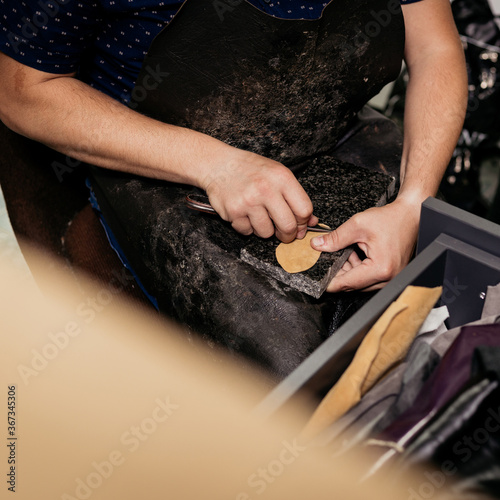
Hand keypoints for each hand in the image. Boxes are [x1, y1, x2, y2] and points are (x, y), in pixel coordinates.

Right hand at [202, 146, 316, 242]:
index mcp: (282, 177)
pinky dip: (247, 227)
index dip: (303, 222)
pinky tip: (244, 214)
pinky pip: (247, 231)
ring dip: (264, 230)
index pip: (304, 209)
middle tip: (283, 233)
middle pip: (288, 226)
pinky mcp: (233, 212)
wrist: (218, 164)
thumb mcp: (277, 174)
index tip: (299, 225)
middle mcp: (266, 189)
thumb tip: (310, 221)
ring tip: (259, 216)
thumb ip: (294, 197)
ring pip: (267, 233)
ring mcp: (249, 201)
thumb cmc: (250, 169)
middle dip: (287, 235)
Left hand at [310, 198, 419, 291]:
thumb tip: (317, 245)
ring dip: (349, 270)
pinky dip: (359, 268)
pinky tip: (354, 255)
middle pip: (354, 285)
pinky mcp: (392, 274)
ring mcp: (392, 277)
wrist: (411, 214)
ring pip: (361, 283)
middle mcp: (388, 277)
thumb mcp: (357, 225)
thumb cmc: (391, 219)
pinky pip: (369, 278)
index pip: (348, 283)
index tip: (318, 282)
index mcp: (380, 268)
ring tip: (345, 253)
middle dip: (339, 273)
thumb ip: (335, 238)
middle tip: (328, 260)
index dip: (330, 282)